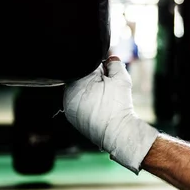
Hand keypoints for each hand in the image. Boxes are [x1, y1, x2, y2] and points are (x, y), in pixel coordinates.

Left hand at [63, 56, 158, 173]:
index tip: (108, 72)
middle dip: (94, 77)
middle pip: (81, 77)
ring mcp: (68, 106)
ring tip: (104, 98)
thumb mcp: (121, 79)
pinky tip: (99, 106)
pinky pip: (78, 102)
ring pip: (79, 90)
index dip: (100, 66)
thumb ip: (115, 63)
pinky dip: (87, 101)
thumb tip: (111, 57)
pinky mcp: (72, 116)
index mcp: (77, 81)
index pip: (86, 65)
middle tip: (107, 86)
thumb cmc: (118, 106)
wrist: (118, 132)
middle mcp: (68, 93)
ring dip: (89, 89)